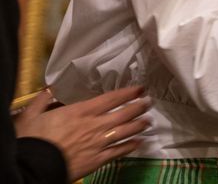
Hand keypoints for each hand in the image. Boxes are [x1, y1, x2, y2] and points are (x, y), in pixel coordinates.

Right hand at [14, 85, 149, 180]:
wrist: (33, 167)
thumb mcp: (31, 114)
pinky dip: (131, 146)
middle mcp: (94, 125)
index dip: (128, 93)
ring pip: (125, 132)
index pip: (111, 99)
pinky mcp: (97, 160)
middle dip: (139, 107)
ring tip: (148, 121)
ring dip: (139, 125)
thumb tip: (50, 89)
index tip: (140, 89)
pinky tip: (139, 143)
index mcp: (81, 111)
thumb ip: (43, 100)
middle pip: (124, 114)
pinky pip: (119, 152)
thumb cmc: (33, 140)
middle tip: (149, 102)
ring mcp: (98, 143)